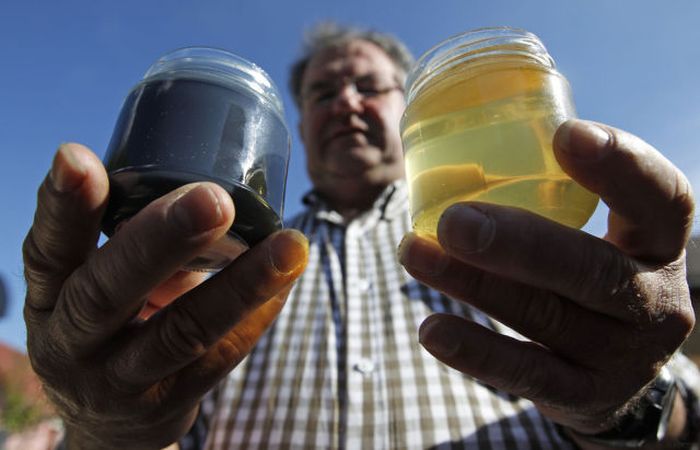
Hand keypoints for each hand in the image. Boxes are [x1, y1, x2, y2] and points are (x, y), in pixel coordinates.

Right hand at [23, 143, 307, 449]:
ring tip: (290, 245)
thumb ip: (132, 245)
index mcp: (50, 298)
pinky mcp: (168, 405)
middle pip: (108, 291)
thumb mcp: (93, 289)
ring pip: (183, 331)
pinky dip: (258, 315)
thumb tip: (205, 185)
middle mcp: (73, 342)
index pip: (48, 249)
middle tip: (215, 200)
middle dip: (162, 241)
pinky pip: (220, 357)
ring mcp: (120, 380)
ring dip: (242, 284)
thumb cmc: (108, 329)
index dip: (63, 206)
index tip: (78, 158)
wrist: (109, 423)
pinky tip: (286, 280)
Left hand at [398, 120, 694, 435]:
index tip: (566, 135)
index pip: (661, 199)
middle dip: (518, 242)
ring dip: (471, 284)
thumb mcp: (601, 243)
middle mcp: (652, 300)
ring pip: (543, 314)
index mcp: (659, 245)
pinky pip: (525, 372)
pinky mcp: (584, 394)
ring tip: (413, 253)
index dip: (622, 165)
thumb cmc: (593, 281)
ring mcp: (622, 355)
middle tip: (453, 221)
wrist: (622, 377)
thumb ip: (555, 205)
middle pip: (590, 268)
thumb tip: (456, 157)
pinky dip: (475, 350)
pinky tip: (431, 329)